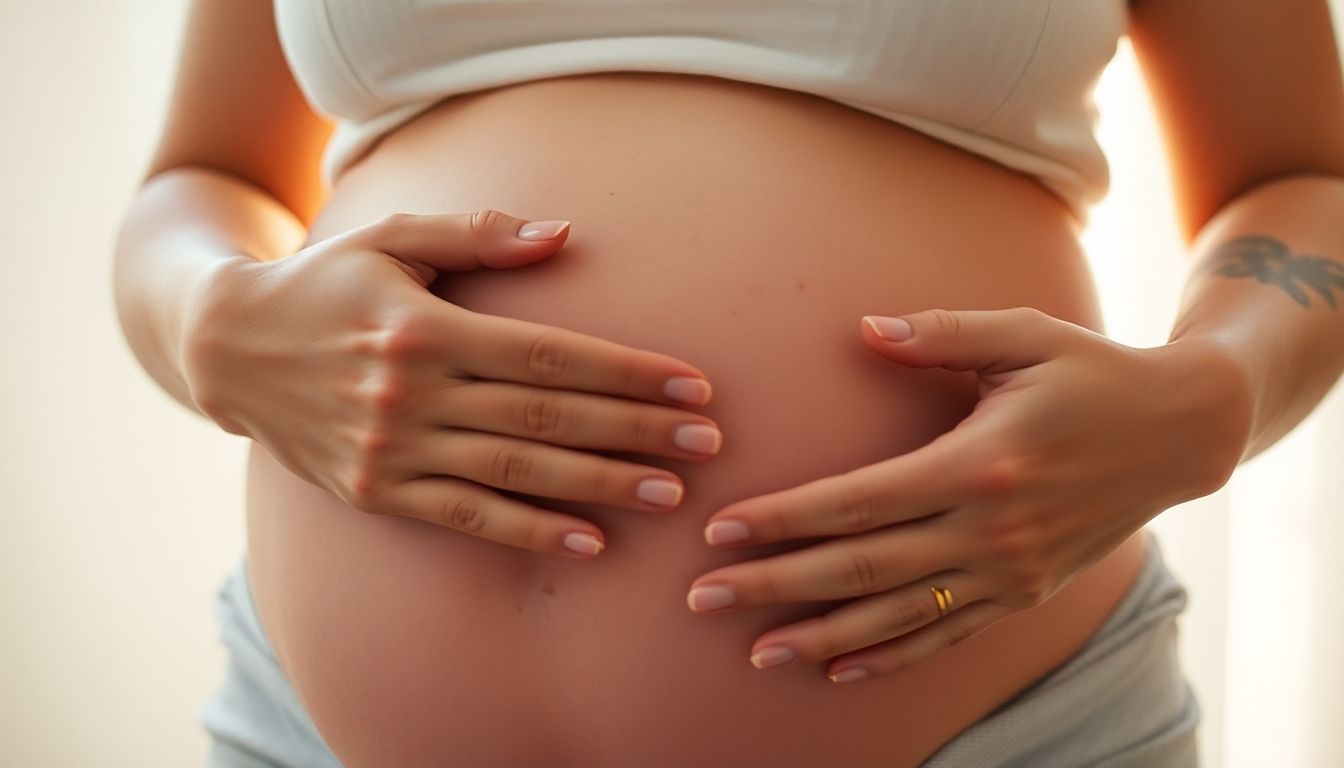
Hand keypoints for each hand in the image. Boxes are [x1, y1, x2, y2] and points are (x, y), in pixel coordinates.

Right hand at [181, 210, 723, 556]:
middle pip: (546, 416)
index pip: (549, 354)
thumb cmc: (324, 281)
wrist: (228, 347)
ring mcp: (391, 448)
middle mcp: (410, 391)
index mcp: (424, 325)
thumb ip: (478, 235)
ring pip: (515, 471)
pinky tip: (587, 541)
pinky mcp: (374, 491)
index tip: (692, 386)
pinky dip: (527, 532)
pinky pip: (464, 517)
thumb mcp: (391, 238)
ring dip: (598, 485)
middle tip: (707, 444)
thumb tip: (565, 234)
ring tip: (669, 494)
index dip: (627, 371)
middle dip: (634, 431)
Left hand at [684, 306, 1251, 681]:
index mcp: (980, 462)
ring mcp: (1011, 571)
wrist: (1181, 433)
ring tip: (754, 648)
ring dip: (821, 636)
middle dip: (776, 583)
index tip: (722, 530)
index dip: (785, 518)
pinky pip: (947, 635)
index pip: (859, 501)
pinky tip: (840, 668)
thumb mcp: (1024, 335)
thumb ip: (941, 332)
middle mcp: (992, 529)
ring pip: (897, 615)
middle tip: (703, 596)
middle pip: (862, 567)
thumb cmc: (1092, 372)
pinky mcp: (1026, 593)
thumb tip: (863, 329)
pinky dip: (891, 655)